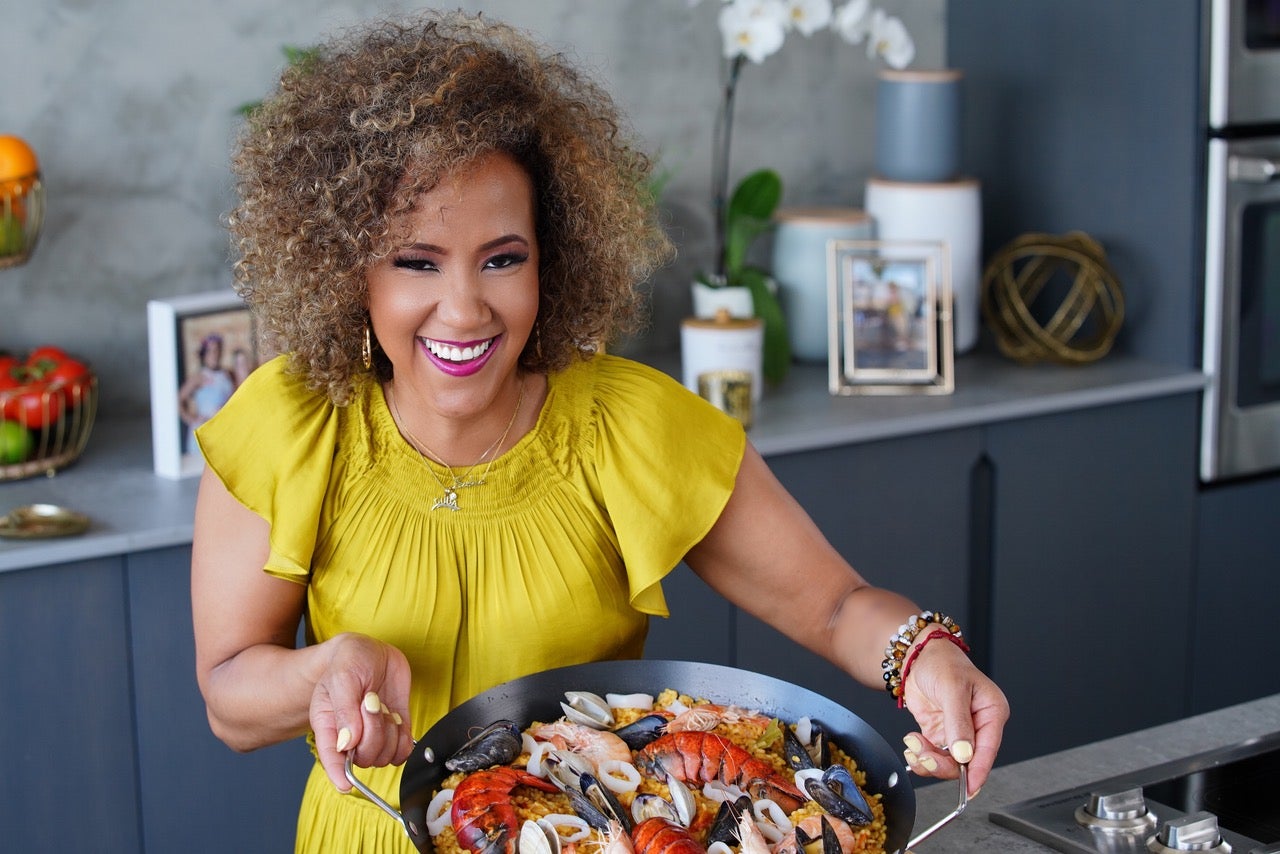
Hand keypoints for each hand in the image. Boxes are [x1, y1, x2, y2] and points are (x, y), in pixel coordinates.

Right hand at [309, 632, 414, 790]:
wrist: (370, 651)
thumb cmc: (348, 661)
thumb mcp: (342, 678)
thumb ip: (344, 710)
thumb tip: (347, 743)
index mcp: (328, 725)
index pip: (331, 759)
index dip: (338, 775)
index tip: (346, 785)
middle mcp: (350, 736)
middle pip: (365, 757)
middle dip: (373, 732)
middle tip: (370, 703)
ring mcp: (373, 734)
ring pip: (386, 756)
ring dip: (389, 732)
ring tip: (381, 706)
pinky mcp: (394, 729)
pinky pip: (403, 750)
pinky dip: (404, 736)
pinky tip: (395, 717)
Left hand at [899, 639, 1007, 795]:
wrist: (918, 655)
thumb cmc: (942, 662)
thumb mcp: (952, 688)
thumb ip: (958, 723)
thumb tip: (965, 755)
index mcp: (992, 711)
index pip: (988, 748)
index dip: (978, 771)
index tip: (969, 788)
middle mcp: (978, 725)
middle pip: (967, 761)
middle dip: (945, 764)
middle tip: (926, 756)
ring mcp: (958, 732)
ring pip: (949, 762)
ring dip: (929, 759)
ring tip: (914, 744)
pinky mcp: (941, 734)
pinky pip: (934, 755)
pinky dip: (921, 756)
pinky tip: (912, 745)